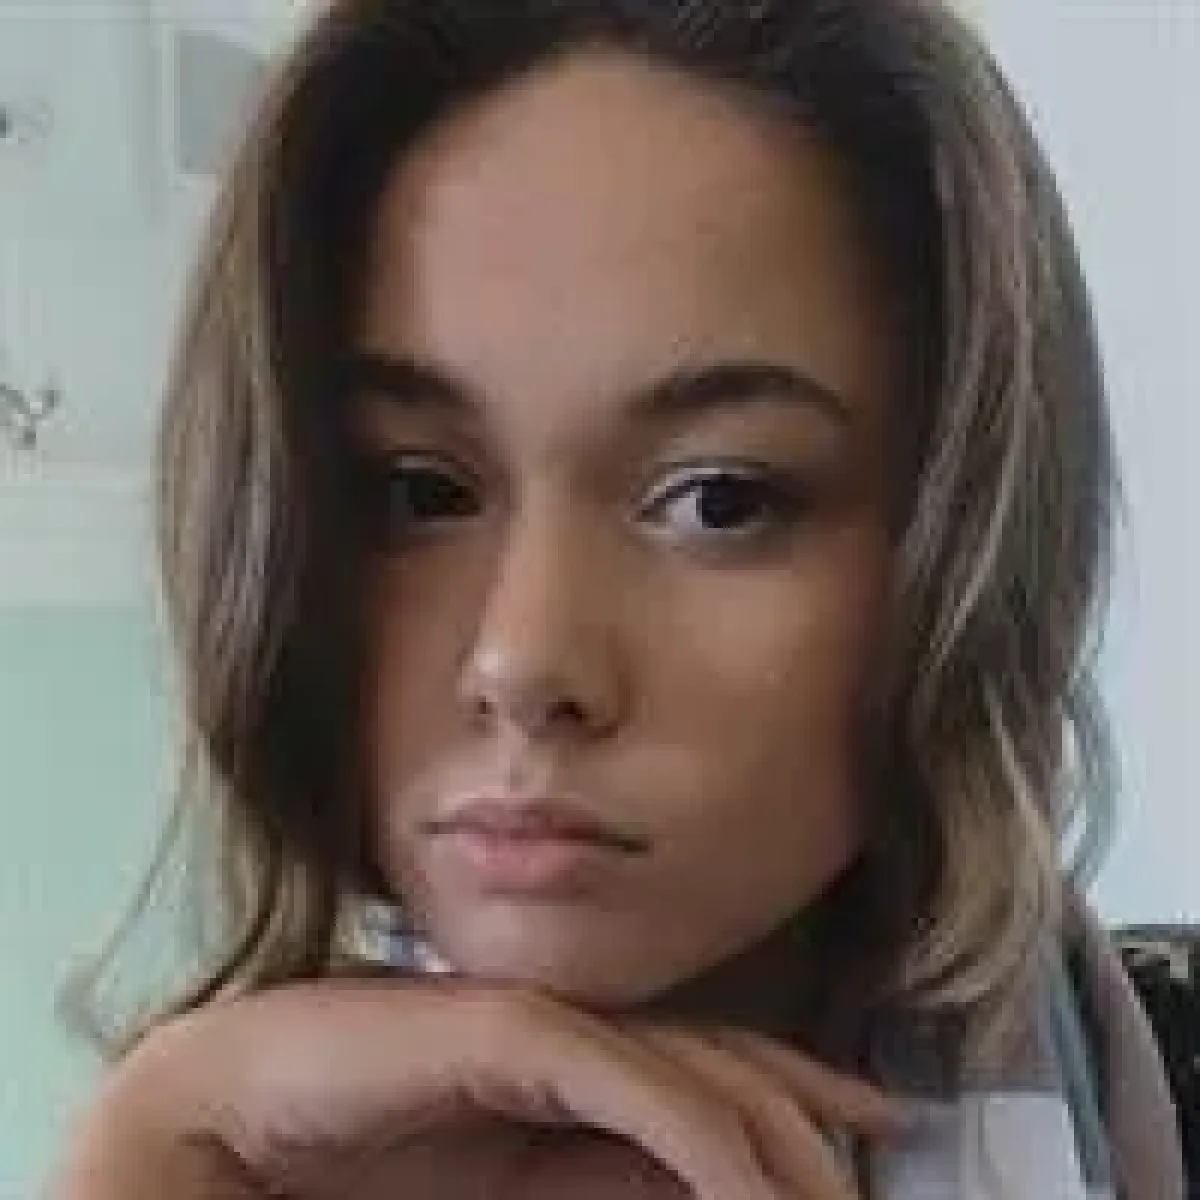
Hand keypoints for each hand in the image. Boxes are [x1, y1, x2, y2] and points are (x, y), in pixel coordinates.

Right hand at [54, 976, 900, 1198]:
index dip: (804, 1089)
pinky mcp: (514, 1031)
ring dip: (782, 1141)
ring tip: (836, 1196)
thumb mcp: (514, 1183)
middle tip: (881, 1148)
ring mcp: (549, 1022)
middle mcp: (579, 1028)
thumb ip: (602, 1177)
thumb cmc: (363, 1155)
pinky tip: (754, 1190)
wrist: (234, 1111)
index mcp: (580, 1061)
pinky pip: (638, 1091)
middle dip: (813, 1116)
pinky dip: (709, 1145)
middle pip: (730, 1063)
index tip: (878, 1113)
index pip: (718, 1067)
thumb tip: (707, 1184)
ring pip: (702, 1072)